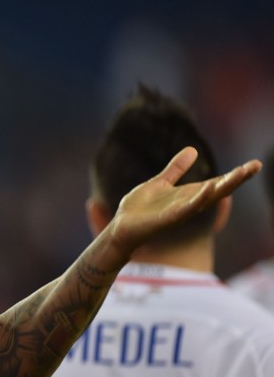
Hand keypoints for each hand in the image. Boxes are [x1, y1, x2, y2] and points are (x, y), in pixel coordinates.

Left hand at [107, 147, 261, 257]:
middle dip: (237, 179)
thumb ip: (176, 168)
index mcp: (189, 194)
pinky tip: (209, 187)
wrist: (121, 227)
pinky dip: (199, 199)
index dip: (235, 174)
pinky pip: (187, 208)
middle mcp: (189, 204)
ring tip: (240, 173)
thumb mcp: (160, 183)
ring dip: (224, 186)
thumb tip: (193, 149)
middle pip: (219, 190)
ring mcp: (181, 212)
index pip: (217, 183)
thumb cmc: (140, 209)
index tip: (254, 163)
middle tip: (256, 166)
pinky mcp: (168, 219)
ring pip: (207, 199)